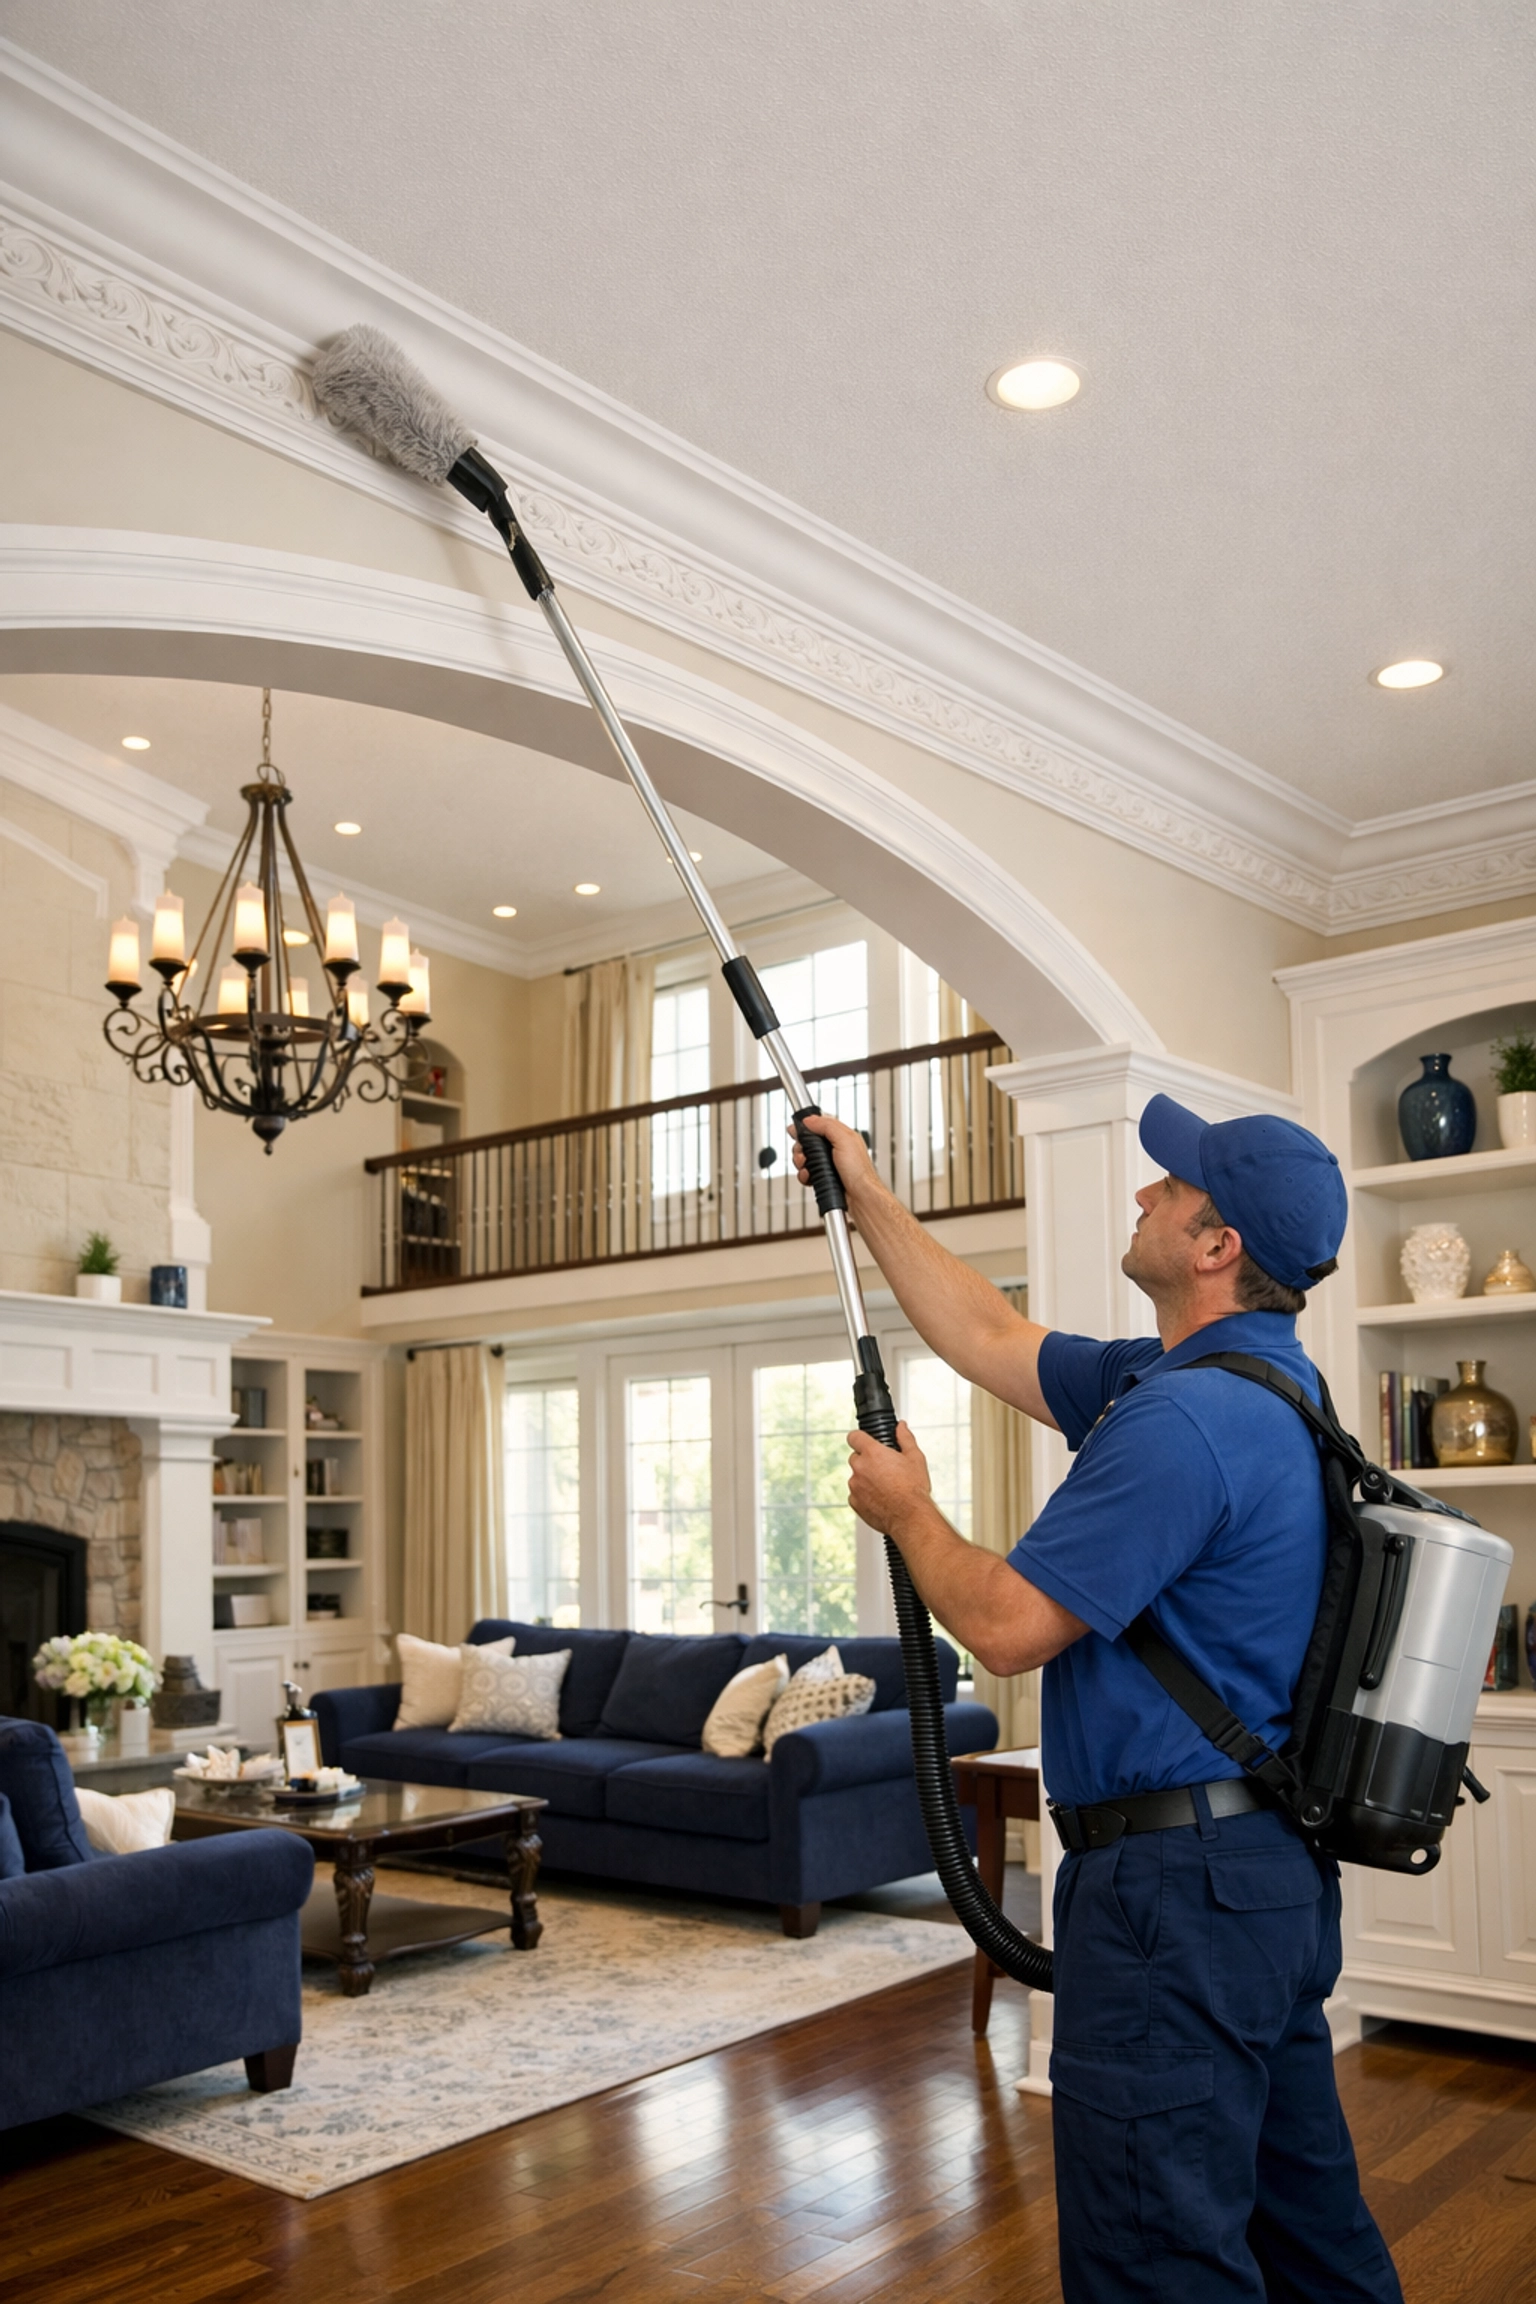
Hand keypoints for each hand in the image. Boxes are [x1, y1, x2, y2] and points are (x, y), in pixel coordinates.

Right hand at [790, 1110, 877, 1201]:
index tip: (796, 1131)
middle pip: (808, 1142)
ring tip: (807, 1167)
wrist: (860, 1197)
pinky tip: (809, 1177)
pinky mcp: (823, 1177)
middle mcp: (834, 1149)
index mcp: (841, 1136)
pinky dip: (804, 1175)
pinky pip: (806, 1173)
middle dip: (801, 1148)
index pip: (819, 1125)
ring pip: (805, 1158)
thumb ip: (827, 1126)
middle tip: (804, 1154)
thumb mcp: (844, 1140)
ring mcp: (828, 1164)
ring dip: (801, 1163)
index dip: (806, 1127)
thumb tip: (809, 1120)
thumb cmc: (859, 1171)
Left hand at [846, 1421, 932, 1539]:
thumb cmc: (913, 1489)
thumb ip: (905, 1438)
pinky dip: (865, 1495)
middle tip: (885, 1469)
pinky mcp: (854, 1502)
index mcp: (872, 1453)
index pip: (854, 1437)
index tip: (866, 1442)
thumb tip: (901, 1427)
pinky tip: (881, 1499)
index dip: (860, 1438)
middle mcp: (860, 1467)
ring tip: (886, 1488)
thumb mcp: (915, 1458)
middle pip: (856, 1458)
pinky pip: (856, 1494)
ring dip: (866, 1479)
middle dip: (867, 1461)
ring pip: (856, 1477)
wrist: (910, 1517)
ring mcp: (855, 1486)